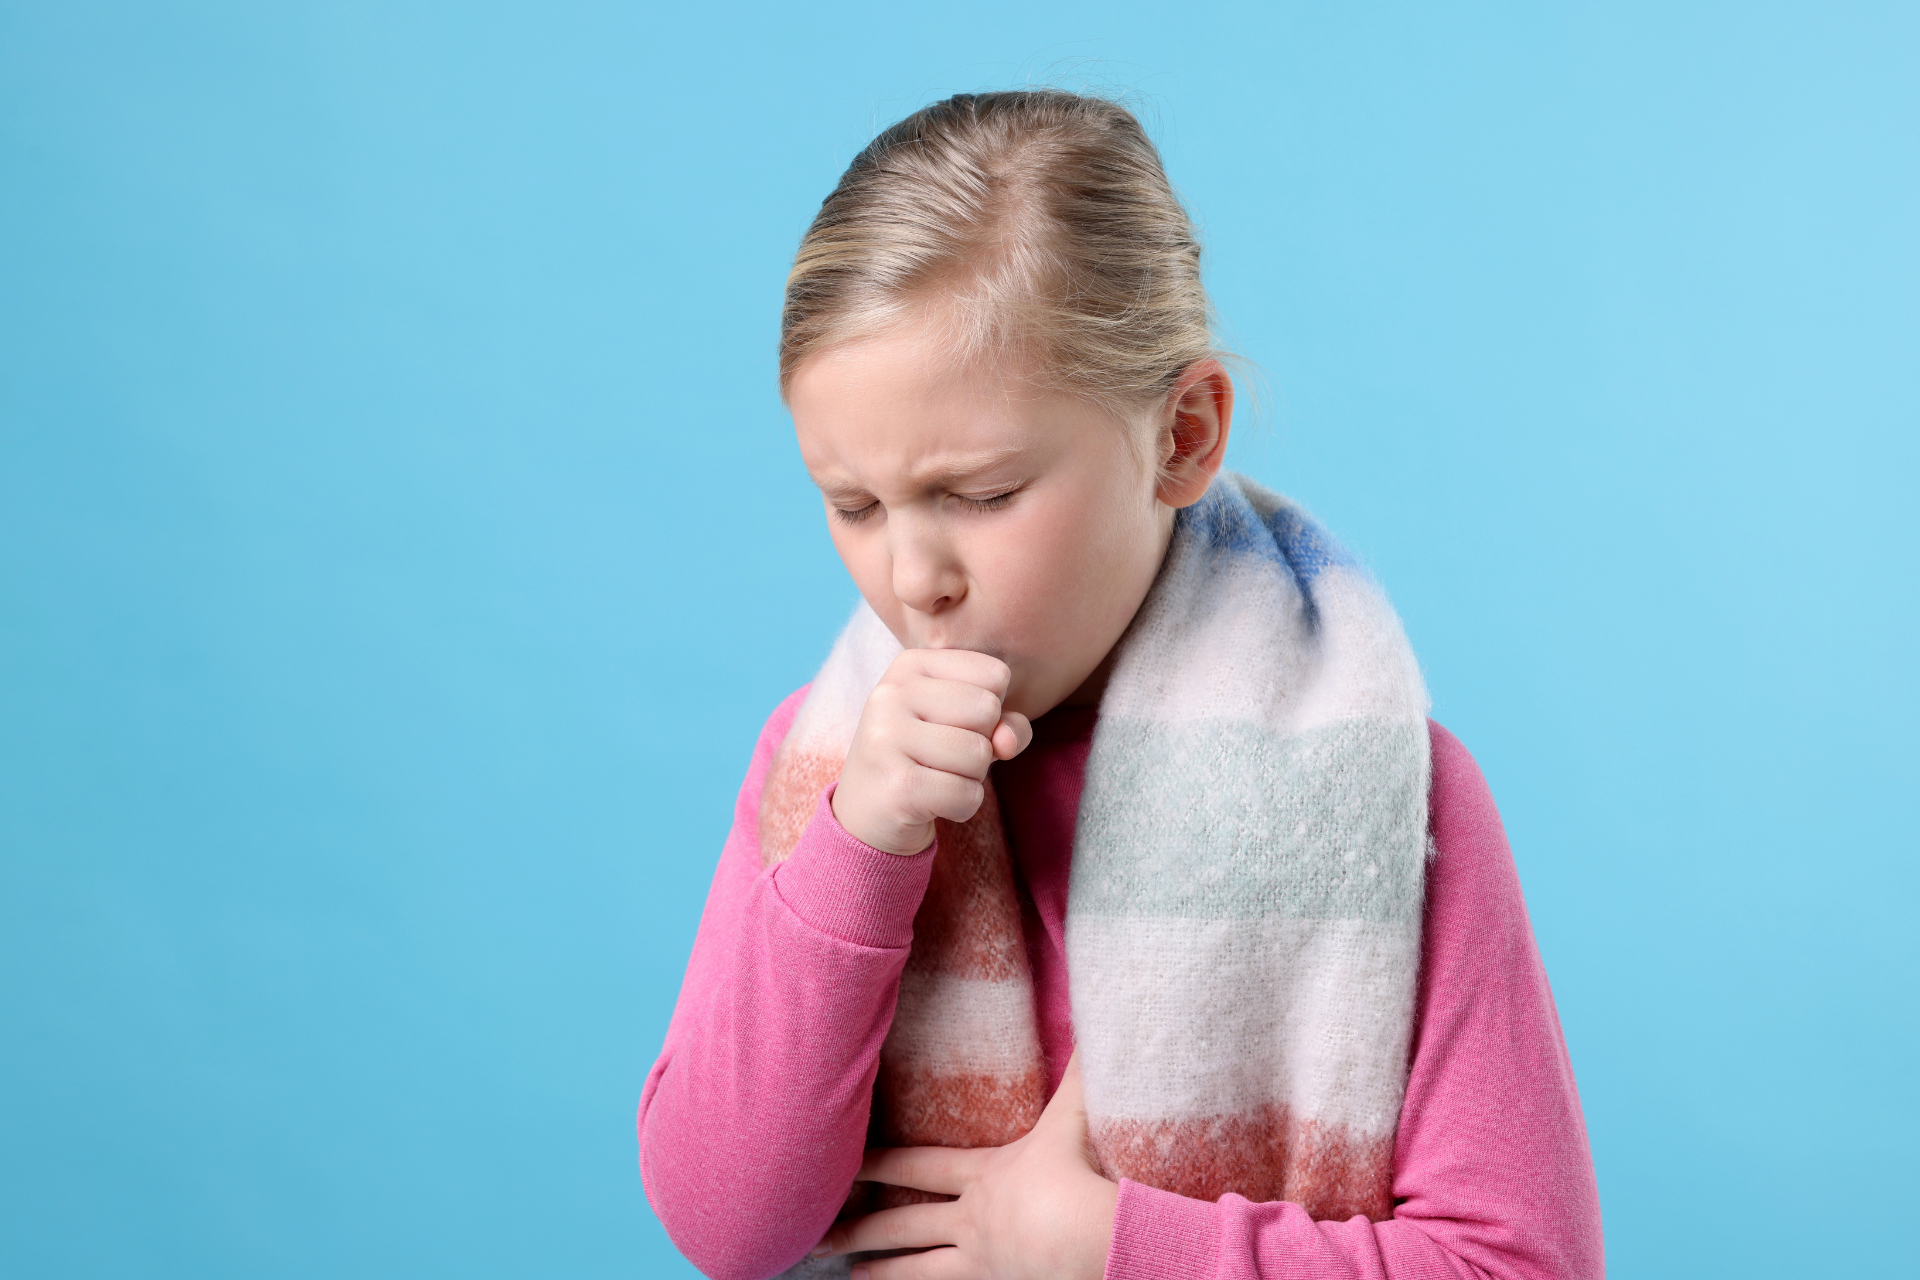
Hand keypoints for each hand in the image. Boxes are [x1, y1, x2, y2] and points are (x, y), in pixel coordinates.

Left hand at [812, 1053, 1117, 1279]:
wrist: (1088, 1235)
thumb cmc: (1074, 1174)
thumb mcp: (1071, 1118)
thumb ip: (1076, 1074)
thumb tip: (1085, 1026)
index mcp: (983, 1174)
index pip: (919, 1166)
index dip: (880, 1164)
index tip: (845, 1164)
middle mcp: (970, 1218)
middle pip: (903, 1223)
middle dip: (859, 1227)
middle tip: (818, 1234)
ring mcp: (979, 1257)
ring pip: (917, 1267)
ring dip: (882, 1269)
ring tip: (850, 1274)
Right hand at [831, 649, 1031, 855]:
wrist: (866, 814)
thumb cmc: (925, 760)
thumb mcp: (967, 728)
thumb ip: (1004, 722)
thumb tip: (1008, 742)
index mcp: (910, 665)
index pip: (996, 674)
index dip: (991, 710)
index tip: (952, 725)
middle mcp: (891, 692)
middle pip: (988, 710)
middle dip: (982, 745)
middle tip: (942, 758)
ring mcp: (887, 737)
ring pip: (980, 753)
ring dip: (972, 778)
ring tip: (935, 779)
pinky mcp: (898, 785)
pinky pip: (967, 794)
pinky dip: (962, 807)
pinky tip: (931, 804)